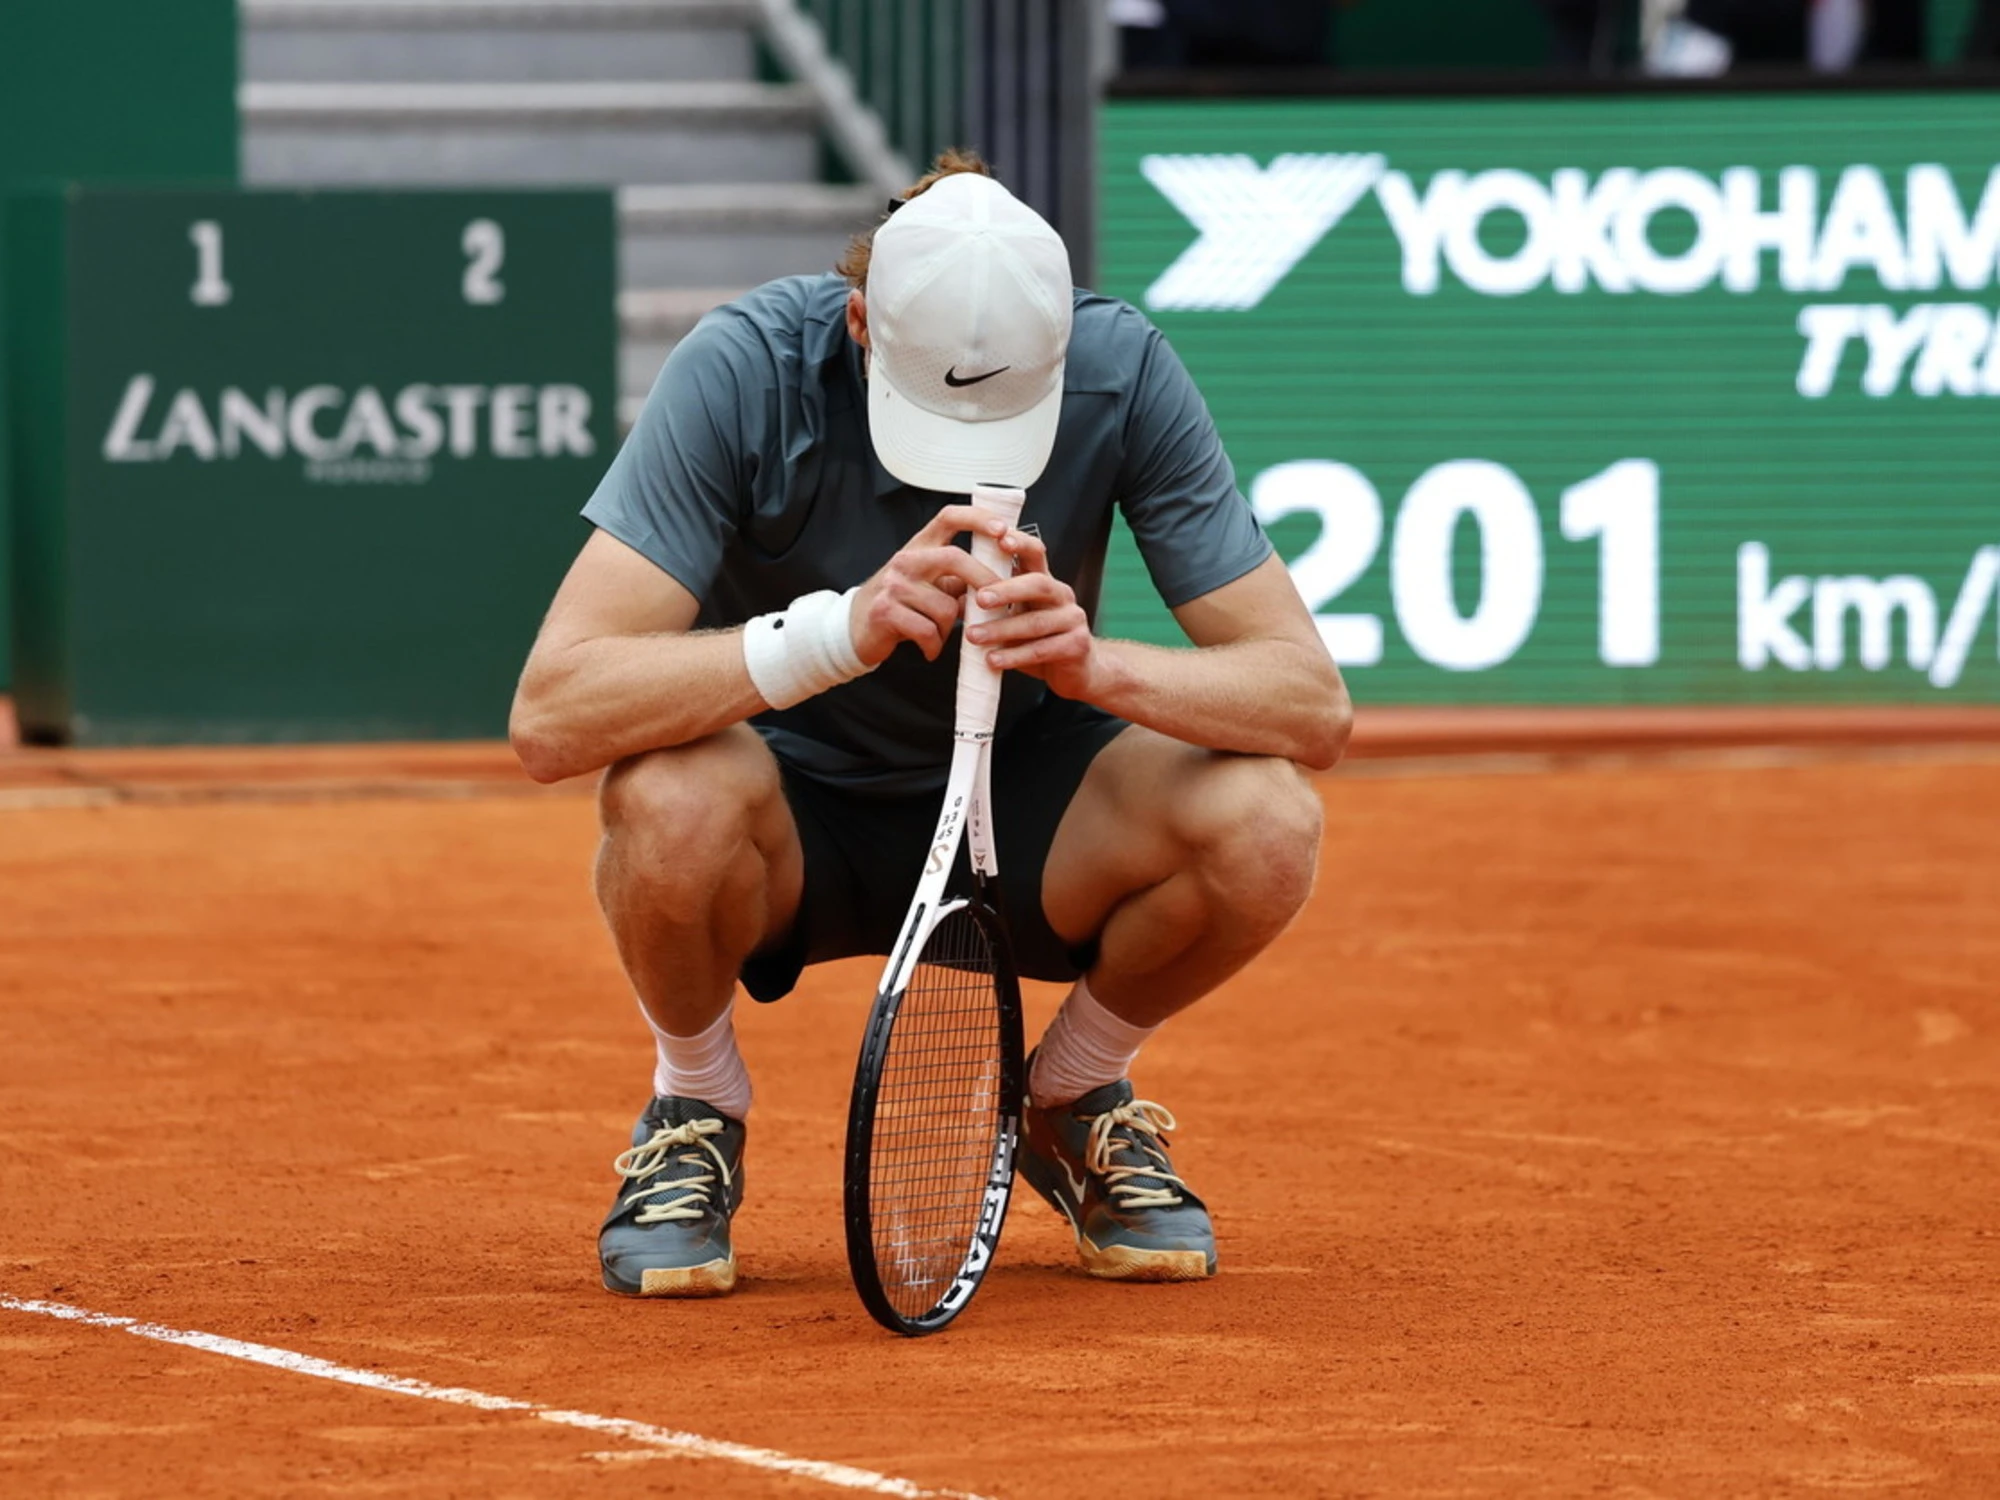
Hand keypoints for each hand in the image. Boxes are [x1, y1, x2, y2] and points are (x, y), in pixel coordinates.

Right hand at [850, 504, 1008, 664]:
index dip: (978, 518)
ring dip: (950, 628)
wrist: (854, 627)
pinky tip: (929, 648)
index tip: (1003, 528)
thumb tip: (1001, 579)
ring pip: (945, 606)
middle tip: (998, 602)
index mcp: (919, 547)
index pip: (949, 517)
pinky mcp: (885, 611)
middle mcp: (906, 560)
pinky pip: (927, 631)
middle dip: (984, 581)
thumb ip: (957, 578)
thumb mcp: (927, 583)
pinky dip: (934, 645)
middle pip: (955, 558)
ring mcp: (894, 585)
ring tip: (939, 634)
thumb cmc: (899, 604)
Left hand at [964, 525, 1098, 698]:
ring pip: (1037, 622)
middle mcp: (1061, 595)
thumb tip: (951, 595)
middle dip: (1007, 590)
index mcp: (1045, 581)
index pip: (1034, 553)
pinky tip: (993, 660)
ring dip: (1002, 629)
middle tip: (979, 599)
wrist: (1075, 672)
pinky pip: (1043, 649)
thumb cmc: (1036, 640)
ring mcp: (1073, 619)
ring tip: (973, 636)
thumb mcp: (1013, 618)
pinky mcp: (1077, 646)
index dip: (1019, 542)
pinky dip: (1015, 656)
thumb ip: (989, 606)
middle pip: (1038, 584)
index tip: (998, 539)